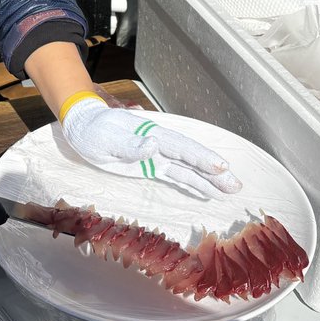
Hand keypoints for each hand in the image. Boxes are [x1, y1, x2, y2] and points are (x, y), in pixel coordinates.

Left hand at [60, 97, 241, 195]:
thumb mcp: (106, 139)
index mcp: (152, 134)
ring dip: (209, 180)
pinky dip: (193, 183)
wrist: (83, 128)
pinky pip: (177, 176)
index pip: (181, 147)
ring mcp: (158, 156)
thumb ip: (130, 145)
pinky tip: (208, 192)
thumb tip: (153, 145)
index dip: (200, 157)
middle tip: (236, 184)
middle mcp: (160, 144)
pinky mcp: (152, 166)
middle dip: (214, 171)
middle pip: (192, 158)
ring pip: (188, 168)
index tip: (220, 167)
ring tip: (231, 191)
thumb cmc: (94, 131)